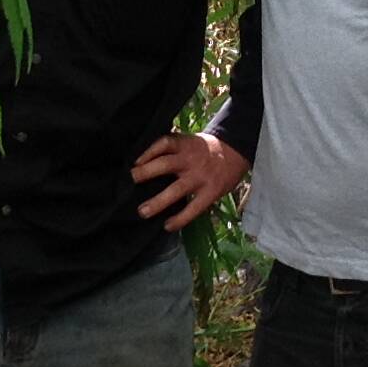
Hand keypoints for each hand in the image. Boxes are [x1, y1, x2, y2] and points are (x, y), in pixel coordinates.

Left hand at [130, 132, 250, 231]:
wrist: (236, 150)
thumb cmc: (206, 148)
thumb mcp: (190, 141)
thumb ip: (173, 149)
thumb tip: (145, 161)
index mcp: (185, 144)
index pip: (164, 143)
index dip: (148, 152)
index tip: (134, 162)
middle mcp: (191, 159)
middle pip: (166, 164)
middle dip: (146, 172)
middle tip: (131, 181)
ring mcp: (200, 177)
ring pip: (176, 190)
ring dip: (158, 202)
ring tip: (142, 212)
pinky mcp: (210, 192)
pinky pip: (193, 208)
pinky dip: (180, 219)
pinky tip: (168, 225)